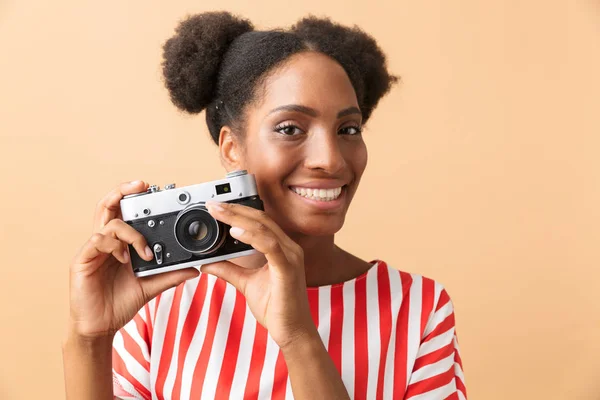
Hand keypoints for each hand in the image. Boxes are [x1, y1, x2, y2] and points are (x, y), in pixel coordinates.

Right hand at [68, 180, 198, 339]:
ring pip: (109, 222)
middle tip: (142, 185)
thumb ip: (170, 274)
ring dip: (131, 233)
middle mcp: (105, 242)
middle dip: (123, 190)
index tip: (152, 189)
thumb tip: (195, 268)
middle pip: (107, 205)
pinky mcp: (82, 260)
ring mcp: (93, 250)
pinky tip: (125, 260)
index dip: (133, 197)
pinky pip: (98, 241)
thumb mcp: (151, 286)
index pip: (123, 212)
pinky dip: (116, 246)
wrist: (100, 326)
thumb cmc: (120, 303)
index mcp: (119, 244)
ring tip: (144, 252)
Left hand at [202, 201, 315, 349]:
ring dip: (238, 218)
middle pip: (260, 219)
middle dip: (234, 209)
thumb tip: (207, 263)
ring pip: (264, 227)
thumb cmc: (276, 308)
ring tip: (218, 213)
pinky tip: (233, 232)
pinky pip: (269, 245)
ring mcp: (291, 256)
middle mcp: (289, 248)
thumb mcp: (246, 284)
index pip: (259, 221)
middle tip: (212, 205)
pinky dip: (251, 236)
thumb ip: (229, 270)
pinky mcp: (288, 268)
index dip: (238, 211)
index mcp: (282, 248)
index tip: (216, 207)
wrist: (292, 332)